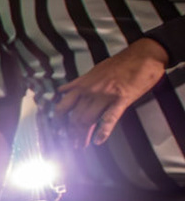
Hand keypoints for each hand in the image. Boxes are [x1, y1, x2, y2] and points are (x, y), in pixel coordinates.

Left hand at [52, 37, 168, 144]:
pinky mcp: (122, 99)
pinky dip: (103, 131)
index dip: (58, 120)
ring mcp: (105, 96)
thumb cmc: (120, 62)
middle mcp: (90, 91)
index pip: (63, 105)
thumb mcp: (93, 71)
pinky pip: (109, 118)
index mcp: (82, 84)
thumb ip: (79, 83)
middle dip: (71, 133)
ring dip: (82, 135)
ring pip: (87, 120)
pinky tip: (98, 141)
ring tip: (80, 146)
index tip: (57, 130)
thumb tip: (65, 90)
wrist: (143, 55)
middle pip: (74, 117)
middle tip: (70, 143)